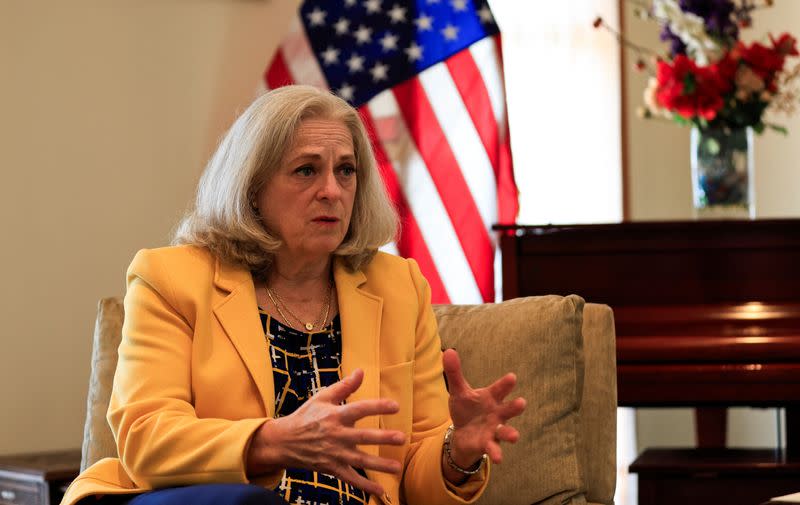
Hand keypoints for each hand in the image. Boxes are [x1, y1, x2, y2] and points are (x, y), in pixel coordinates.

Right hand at [247, 369, 404, 496]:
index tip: (395, 406)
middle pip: (363, 436)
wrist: (283, 441)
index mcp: (335, 415)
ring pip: (360, 460)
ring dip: (379, 465)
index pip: (360, 409)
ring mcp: (334, 453)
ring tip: (397, 467)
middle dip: (383, 438)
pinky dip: (364, 486)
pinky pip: (350, 478)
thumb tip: (361, 371)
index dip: (377, 407)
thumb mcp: (322, 398)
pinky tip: (380, 490)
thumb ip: (344, 386)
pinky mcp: (331, 468)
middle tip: (402, 438)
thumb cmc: (306, 416)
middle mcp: (336, 434)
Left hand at [442, 349, 525, 468]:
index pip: (499, 389)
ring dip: (510, 433)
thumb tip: (447, 350)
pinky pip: (494, 448)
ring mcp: (495, 429)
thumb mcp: (459, 391)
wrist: (463, 434)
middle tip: (522, 403)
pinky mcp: (488, 443)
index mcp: (491, 398)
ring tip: (514, 436)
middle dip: (515, 407)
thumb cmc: (466, 409)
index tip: (512, 377)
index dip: (505, 384)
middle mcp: (497, 413)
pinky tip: (498, 458)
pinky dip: (496, 453)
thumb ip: (454, 373)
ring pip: (506, 431)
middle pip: (509, 409)